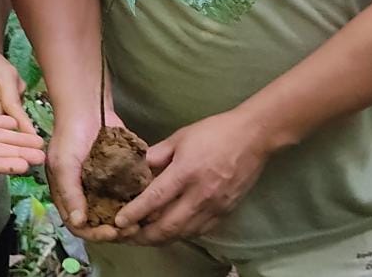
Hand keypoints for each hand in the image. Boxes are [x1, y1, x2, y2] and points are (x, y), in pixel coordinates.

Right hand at [47, 108, 128, 242]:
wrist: (87, 107)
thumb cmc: (69, 135)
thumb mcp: (63, 164)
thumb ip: (70, 193)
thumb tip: (78, 223)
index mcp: (68, 196)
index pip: (79, 226)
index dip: (94, 234)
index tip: (111, 233)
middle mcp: (86, 195)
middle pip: (99, 223)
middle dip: (115, 230)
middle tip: (132, 230)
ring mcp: (103, 186)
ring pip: (115, 212)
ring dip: (127, 219)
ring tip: (141, 221)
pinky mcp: (119, 175)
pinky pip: (127, 194)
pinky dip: (136, 202)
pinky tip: (147, 206)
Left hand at [113, 109, 269, 244]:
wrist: (253, 137)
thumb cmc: (214, 132)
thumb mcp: (180, 137)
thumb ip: (157, 154)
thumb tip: (136, 167)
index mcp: (186, 172)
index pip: (155, 198)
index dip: (135, 213)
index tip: (119, 221)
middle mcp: (200, 194)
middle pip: (167, 225)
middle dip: (144, 236)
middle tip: (127, 236)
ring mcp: (214, 207)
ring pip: (183, 233)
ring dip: (161, 238)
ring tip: (144, 237)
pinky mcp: (225, 213)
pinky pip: (199, 231)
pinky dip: (181, 234)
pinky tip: (171, 231)